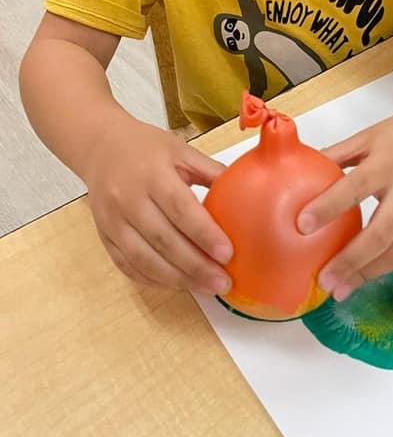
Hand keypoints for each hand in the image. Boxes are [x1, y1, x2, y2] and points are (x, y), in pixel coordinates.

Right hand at [84, 120, 233, 293]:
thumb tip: (248, 190)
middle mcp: (129, 199)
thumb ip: (211, 172)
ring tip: (206, 288)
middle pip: (163, 240)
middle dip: (196, 265)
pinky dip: (153, 280)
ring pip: (144, 259)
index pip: (180, 208)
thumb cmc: (145, 148)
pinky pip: (128, 266)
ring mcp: (113, 221)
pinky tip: (177, 284)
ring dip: (177, 279)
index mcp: (152, 174)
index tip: (227, 253)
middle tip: (223, 281)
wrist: (100, 147)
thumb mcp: (181, 151)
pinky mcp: (105, 237)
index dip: (204, 234)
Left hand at [297, 101, 392, 316]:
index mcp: (386, 165)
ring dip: (370, 275)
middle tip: (323, 279)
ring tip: (341, 291)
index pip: (355, 188)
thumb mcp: (367, 136)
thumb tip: (296, 167)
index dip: (328, 207)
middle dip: (351, 260)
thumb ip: (335, 155)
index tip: (301, 225)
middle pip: (380, 233)